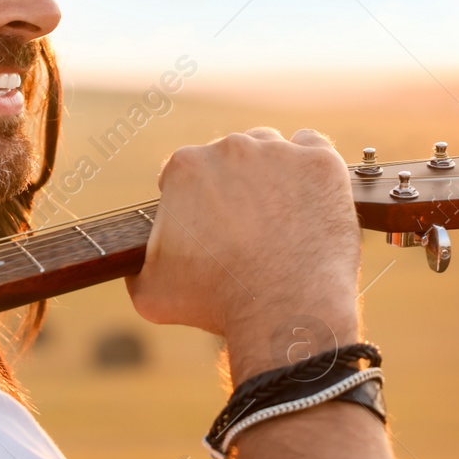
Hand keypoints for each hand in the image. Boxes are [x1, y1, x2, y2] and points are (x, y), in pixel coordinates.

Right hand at [125, 128, 363, 381]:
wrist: (284, 311)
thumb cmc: (215, 302)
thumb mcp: (151, 293)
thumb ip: (138, 268)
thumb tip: (136, 266)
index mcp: (185, 167)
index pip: (184, 172)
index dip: (193, 198)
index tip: (208, 222)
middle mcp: (231, 148)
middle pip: (229, 157)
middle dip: (234, 185)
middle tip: (247, 225)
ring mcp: (280, 152)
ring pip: (271, 149)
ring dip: (272, 172)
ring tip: (280, 213)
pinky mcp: (321, 162)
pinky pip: (312, 147)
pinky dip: (309, 167)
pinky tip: (308, 194)